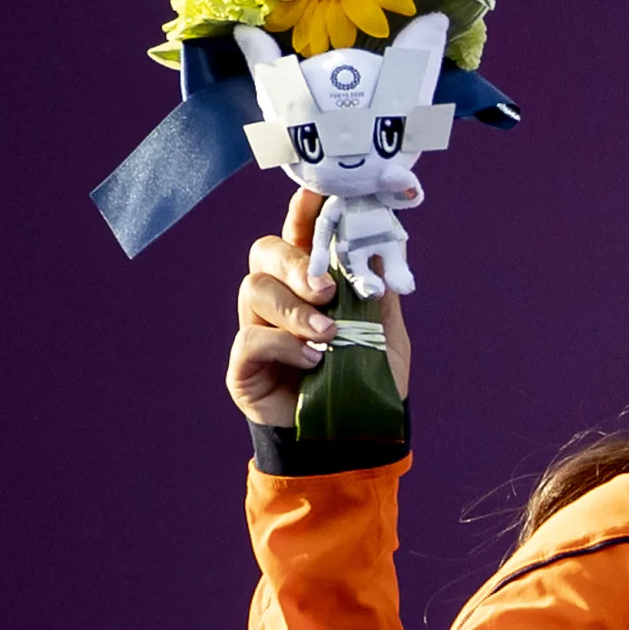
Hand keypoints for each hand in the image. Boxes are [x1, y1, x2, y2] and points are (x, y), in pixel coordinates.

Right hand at [229, 190, 409, 426]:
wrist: (357, 437)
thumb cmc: (366, 379)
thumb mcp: (385, 333)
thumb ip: (380, 293)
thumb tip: (380, 247)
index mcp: (309, 283)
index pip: (301, 236)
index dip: (304, 212)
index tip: (318, 192)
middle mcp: (276, 298)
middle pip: (265, 252)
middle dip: (297, 262)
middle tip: (327, 289)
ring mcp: (255, 329)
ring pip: (254, 290)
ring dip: (295, 309)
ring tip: (328, 334)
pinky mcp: (243, 366)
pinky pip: (251, 340)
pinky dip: (285, 347)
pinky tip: (313, 362)